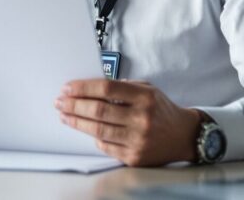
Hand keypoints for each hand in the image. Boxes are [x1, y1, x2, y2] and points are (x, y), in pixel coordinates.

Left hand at [55, 79, 199, 166]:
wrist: (184, 136)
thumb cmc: (161, 110)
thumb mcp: (148, 89)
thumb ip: (123, 86)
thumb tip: (90, 88)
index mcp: (144, 97)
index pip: (106, 89)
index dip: (83, 88)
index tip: (67, 88)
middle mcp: (142, 119)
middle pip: (98, 110)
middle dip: (74, 105)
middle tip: (60, 102)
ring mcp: (138, 140)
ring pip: (98, 130)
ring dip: (77, 122)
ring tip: (65, 116)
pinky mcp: (135, 157)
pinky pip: (106, 146)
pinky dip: (94, 137)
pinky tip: (86, 130)